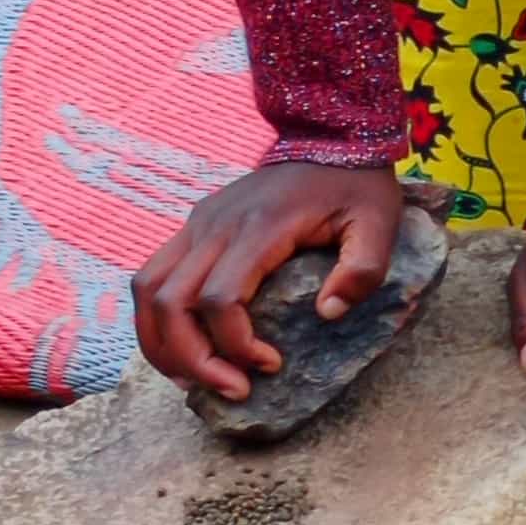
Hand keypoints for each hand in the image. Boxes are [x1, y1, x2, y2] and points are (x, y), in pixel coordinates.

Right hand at [133, 158, 402, 402]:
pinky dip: (157, 318)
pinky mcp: (193, 226)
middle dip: (191, 358)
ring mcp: (198, 223)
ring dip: (160, 342)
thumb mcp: (378, 224)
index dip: (236, 344)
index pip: (220, 298)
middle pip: (170, 301)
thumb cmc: (354, 186)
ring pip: (147, 289)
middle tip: (230, 388)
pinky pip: (153, 276)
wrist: (326, 135)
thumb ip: (362, 271)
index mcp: (260, 227)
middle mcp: (216, 225)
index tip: (271, 365)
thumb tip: (327, 315)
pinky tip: (184, 346)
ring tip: (193, 378)